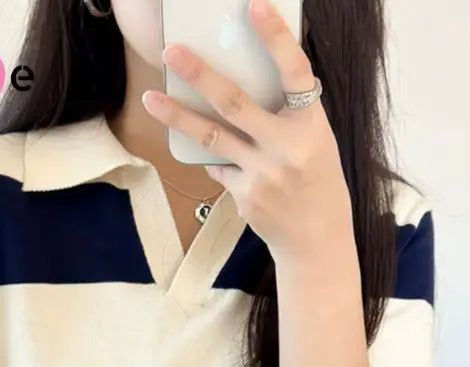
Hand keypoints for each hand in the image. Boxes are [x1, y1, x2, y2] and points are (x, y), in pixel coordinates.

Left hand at [142, 0, 354, 265]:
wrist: (316, 240)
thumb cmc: (318, 184)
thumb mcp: (317, 142)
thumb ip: (291, 114)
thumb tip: (260, 78)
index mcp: (311, 126)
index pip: (294, 73)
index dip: (275, 38)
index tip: (254, 6)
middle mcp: (286, 148)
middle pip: (235, 104)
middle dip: (199, 75)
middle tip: (171, 52)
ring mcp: (261, 175)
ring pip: (212, 138)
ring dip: (177, 116)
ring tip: (150, 98)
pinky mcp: (243, 196)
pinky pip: (218, 167)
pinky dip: (216, 160)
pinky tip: (221, 162)